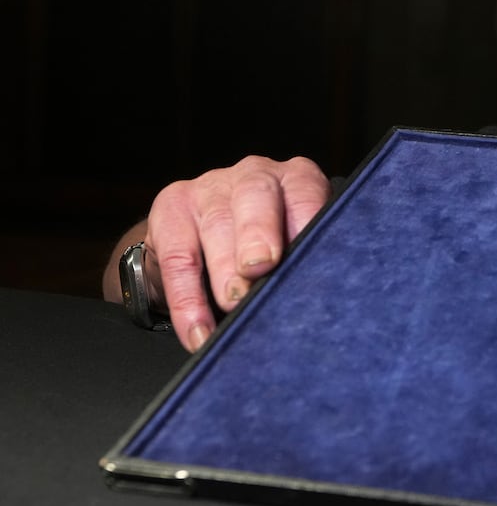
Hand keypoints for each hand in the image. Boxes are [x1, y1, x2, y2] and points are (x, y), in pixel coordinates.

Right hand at [144, 156, 329, 351]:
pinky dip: (187, 301)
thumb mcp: (296, 243)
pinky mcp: (171, 209)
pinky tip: (199, 331)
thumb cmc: (271, 245)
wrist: (206, 237)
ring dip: (224, 271)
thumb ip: (307, 256)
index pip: (305, 191)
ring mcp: (208, 188)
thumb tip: (315, 296)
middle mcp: (254, 174)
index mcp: (296, 178)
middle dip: (258, 233)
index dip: (306, 220)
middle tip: (260, 269)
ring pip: (216, 226)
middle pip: (256, 196)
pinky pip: (176, 259)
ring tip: (233, 304)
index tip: (306, 254)